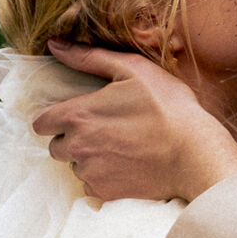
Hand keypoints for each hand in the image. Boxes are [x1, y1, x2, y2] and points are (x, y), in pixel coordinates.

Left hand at [32, 40, 236, 201]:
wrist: (195, 154)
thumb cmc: (167, 107)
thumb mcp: (132, 69)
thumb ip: (88, 57)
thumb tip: (54, 44)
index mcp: (78, 116)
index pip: (41, 123)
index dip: (54, 119)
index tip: (73, 117)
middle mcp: (77, 147)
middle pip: (56, 147)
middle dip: (71, 139)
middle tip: (102, 131)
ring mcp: (91, 173)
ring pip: (75, 167)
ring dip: (88, 159)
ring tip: (119, 148)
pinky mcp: (105, 193)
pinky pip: (92, 186)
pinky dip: (103, 178)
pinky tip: (126, 166)